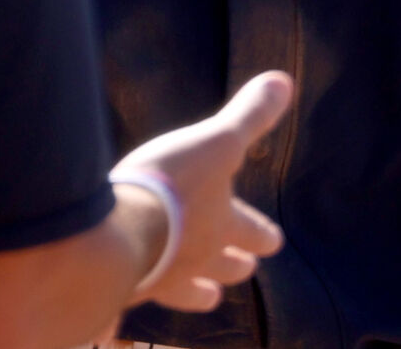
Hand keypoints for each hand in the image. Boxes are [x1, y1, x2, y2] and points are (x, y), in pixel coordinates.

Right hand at [112, 70, 293, 312]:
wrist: (116, 233)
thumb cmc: (172, 185)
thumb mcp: (216, 142)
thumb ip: (249, 116)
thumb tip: (284, 81)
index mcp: (222, 226)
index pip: (253, 233)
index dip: (263, 235)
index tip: (274, 240)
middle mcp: (196, 260)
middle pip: (225, 269)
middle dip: (234, 267)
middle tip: (243, 269)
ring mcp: (160, 279)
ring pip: (187, 292)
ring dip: (198, 292)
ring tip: (207, 298)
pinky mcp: (123, 289)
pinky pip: (132, 303)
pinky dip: (131, 308)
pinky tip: (123, 319)